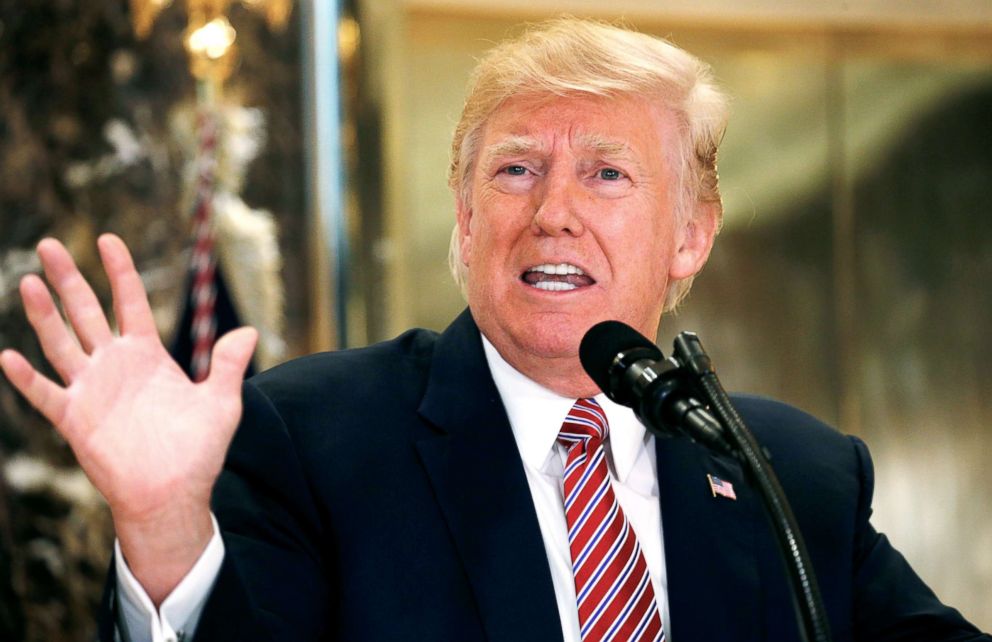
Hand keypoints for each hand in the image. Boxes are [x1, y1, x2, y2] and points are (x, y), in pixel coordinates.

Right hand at [0, 234, 256, 602]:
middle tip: (49, 244)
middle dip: (69, 279)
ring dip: (45, 314)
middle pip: (87, 312)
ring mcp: (92, 390)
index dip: (120, 271)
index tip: (108, 239)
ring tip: (30, 281)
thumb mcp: (221, 403)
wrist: (174, 494)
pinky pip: (45, 393)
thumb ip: (227, 365)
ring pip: (61, 342)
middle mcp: (115, 366)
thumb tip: (250, 332)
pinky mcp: (75, 419)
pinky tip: (7, 355)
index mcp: (148, 356)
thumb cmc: (198, 452)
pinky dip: (26, 377)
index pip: (131, 303)